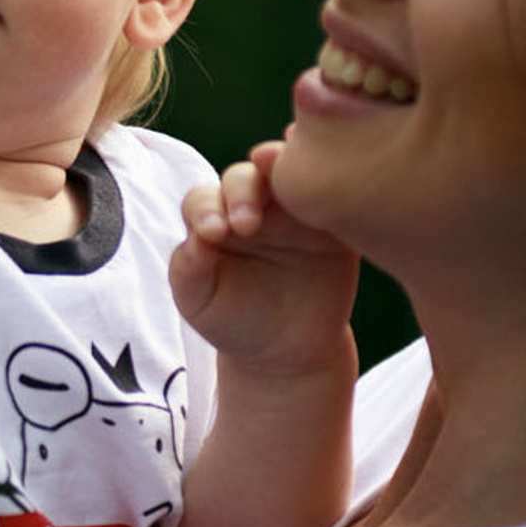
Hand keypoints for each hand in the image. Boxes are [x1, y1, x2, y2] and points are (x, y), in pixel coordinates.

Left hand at [170, 141, 358, 377]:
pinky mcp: (333, 223)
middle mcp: (253, 206)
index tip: (212, 234)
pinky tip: (334, 189)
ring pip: (289, 176)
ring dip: (285, 175)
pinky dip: (335, 185)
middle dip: (242, 192)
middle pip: (245, 177)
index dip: (205, 209)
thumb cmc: (233, 321)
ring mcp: (294, 211)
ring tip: (285, 187)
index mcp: (214, 220)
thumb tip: (195, 240)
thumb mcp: (200, 302)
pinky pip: (336, 195)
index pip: (204, 199)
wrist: (283, 351)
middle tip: (245, 226)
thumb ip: (189, 269)